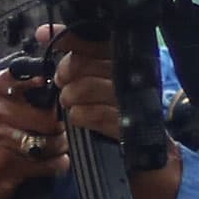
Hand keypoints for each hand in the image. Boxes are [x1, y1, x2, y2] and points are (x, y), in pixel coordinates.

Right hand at [0, 65, 69, 198]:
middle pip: (51, 117)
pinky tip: (47, 165)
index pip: (36, 78)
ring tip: (48, 151)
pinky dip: (56, 166)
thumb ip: (23, 92)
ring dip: (58, 149)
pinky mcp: (6, 163)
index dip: (52, 92)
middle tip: (55, 136)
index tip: (53, 103)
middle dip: (60, 130)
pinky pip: (49, 163)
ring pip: (52, 141)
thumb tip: (63, 89)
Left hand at [51, 28, 182, 198]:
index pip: (96, 40)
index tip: (44, 36)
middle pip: (86, 63)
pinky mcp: (130, 126)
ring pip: (87, 87)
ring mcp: (133, 101)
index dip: (68, 37)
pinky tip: (79, 118)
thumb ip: (76, 60)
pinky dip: (81, 116)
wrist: (154, 165)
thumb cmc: (121, 121)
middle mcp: (134, 78)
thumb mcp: (98, 87)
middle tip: (63, 84)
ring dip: (71, 97)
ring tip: (71, 104)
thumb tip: (44, 33)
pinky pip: (95, 114)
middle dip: (67, 73)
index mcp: (129, 63)